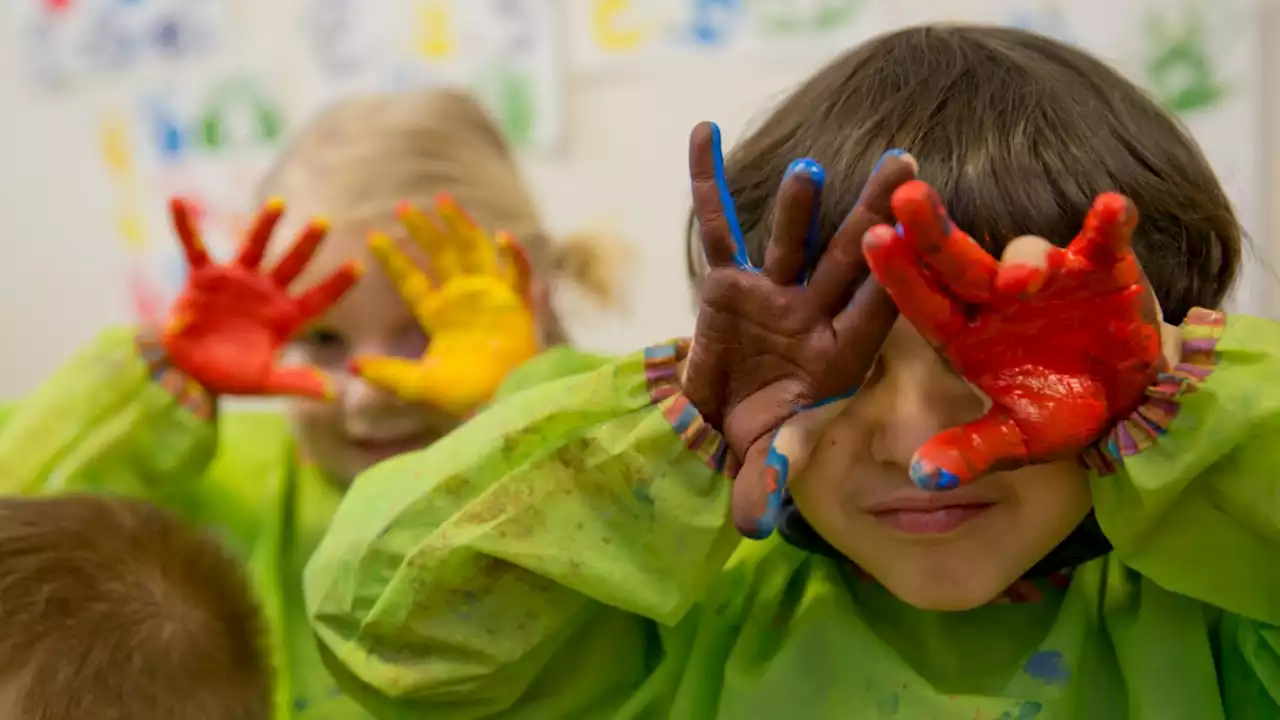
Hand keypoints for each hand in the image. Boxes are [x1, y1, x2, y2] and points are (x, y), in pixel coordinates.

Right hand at [163, 197, 360, 397]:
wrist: (188, 372)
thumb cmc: (230, 377)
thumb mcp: (264, 383)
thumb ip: (295, 383)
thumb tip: (332, 393)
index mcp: (285, 318)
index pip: (318, 299)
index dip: (337, 284)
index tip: (359, 266)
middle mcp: (265, 293)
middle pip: (291, 265)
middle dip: (307, 245)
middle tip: (324, 222)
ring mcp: (237, 282)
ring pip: (254, 248)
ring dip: (264, 226)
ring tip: (279, 204)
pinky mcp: (204, 279)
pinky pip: (195, 248)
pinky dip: (187, 226)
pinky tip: (179, 201)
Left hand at [350, 195, 538, 415]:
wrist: (503, 403)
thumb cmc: (463, 396)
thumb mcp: (418, 385)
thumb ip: (387, 374)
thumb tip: (351, 367)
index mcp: (437, 315)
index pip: (411, 280)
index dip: (393, 259)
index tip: (371, 237)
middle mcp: (463, 299)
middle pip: (441, 255)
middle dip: (424, 230)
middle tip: (404, 207)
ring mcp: (491, 297)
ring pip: (475, 251)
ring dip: (462, 226)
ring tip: (444, 201)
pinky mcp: (517, 304)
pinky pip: (518, 274)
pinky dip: (514, 256)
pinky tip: (503, 236)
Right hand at [681, 121, 917, 536]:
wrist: (722, 425)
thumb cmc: (759, 442)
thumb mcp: (764, 461)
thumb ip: (765, 483)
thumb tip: (757, 523)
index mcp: (838, 356)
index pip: (870, 313)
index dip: (890, 280)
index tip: (916, 243)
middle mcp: (812, 315)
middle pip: (845, 260)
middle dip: (871, 216)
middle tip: (905, 165)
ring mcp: (772, 294)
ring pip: (790, 240)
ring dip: (800, 203)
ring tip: (811, 166)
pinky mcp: (728, 283)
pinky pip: (718, 225)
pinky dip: (708, 181)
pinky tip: (703, 133)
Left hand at [863, 180, 1162, 489]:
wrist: (1125, 398)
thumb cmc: (1055, 412)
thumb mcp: (1015, 440)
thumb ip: (971, 452)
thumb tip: (924, 479)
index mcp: (962, 333)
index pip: (920, 301)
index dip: (898, 274)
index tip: (873, 241)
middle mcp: (994, 297)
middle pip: (956, 260)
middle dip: (932, 230)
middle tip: (907, 198)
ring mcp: (1048, 277)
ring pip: (1026, 255)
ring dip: (1025, 261)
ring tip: (1026, 282)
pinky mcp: (1102, 268)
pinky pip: (1103, 241)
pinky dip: (1110, 226)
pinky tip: (1114, 210)